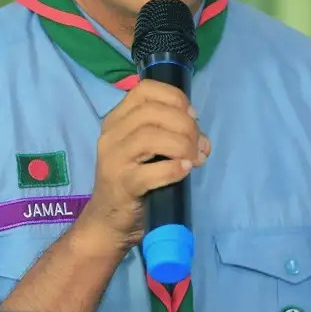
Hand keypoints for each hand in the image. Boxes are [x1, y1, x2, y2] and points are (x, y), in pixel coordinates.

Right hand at [75, 79, 210, 255]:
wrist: (109, 221)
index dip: (174, 97)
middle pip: (151, 112)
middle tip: (197, 145)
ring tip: (193, 158)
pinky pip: (150, 172)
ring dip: (181, 145)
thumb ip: (170, 135)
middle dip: (184, 125)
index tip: (191, 115)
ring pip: (149, 137)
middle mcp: (111, 135)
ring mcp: (114, 160)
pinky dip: (173, 169)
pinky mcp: (122, 186)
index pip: (144, 90)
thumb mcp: (146, 151)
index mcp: (116, 120)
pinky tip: (184, 170)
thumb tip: (201, 138)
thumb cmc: (133, 181)